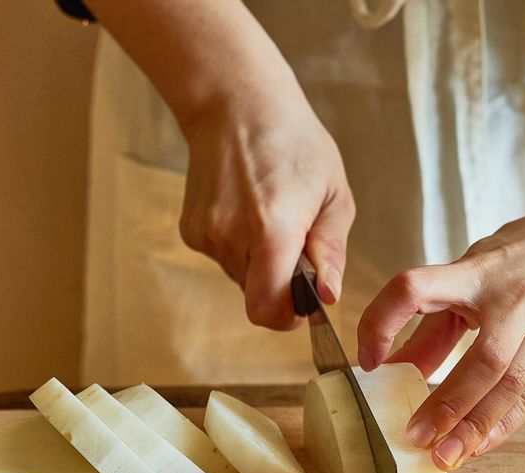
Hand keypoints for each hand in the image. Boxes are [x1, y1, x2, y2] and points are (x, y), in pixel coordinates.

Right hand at [179, 94, 354, 329]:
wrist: (235, 105)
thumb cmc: (294, 142)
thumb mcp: (334, 194)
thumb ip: (331, 252)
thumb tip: (328, 297)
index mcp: (272, 228)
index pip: (267, 309)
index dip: (286, 316)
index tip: (302, 302)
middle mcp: (231, 236)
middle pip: (256, 297)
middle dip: (280, 283)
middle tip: (294, 242)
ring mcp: (205, 235)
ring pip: (241, 280)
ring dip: (261, 264)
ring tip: (269, 217)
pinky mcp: (191, 232)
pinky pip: (224, 260)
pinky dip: (240, 249)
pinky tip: (247, 211)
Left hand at [357, 128, 524, 470]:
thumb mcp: (476, 270)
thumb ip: (436, 322)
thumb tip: (396, 370)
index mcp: (478, 272)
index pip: (414, 288)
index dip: (382, 322)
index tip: (368, 360)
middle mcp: (517, 301)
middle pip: (481, 359)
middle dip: (445, 403)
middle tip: (413, 437)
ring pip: (511, 385)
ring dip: (474, 426)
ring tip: (444, 457)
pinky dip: (504, 424)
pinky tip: (478, 446)